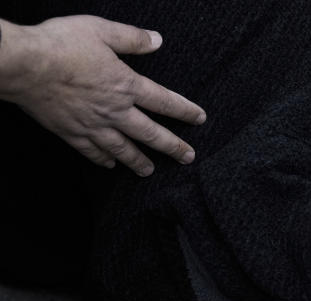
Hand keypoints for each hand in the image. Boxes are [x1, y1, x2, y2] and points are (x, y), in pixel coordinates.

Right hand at [0, 16, 205, 175]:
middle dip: (173, 147)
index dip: (185, 111)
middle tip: (188, 157)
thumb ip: (131, 38)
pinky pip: (93, 152)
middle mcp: (115, 111)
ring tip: (151, 171)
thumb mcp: (100, 30)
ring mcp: (94, 125)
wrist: (23, 65)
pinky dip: (103, 159)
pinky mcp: (72, 133)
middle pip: (152, 134)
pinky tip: (110, 165)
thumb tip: (157, 40)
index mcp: (126, 85)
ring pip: (124, 149)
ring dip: (140, 162)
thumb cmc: (60, 44)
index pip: (165, 101)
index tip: (200, 119)